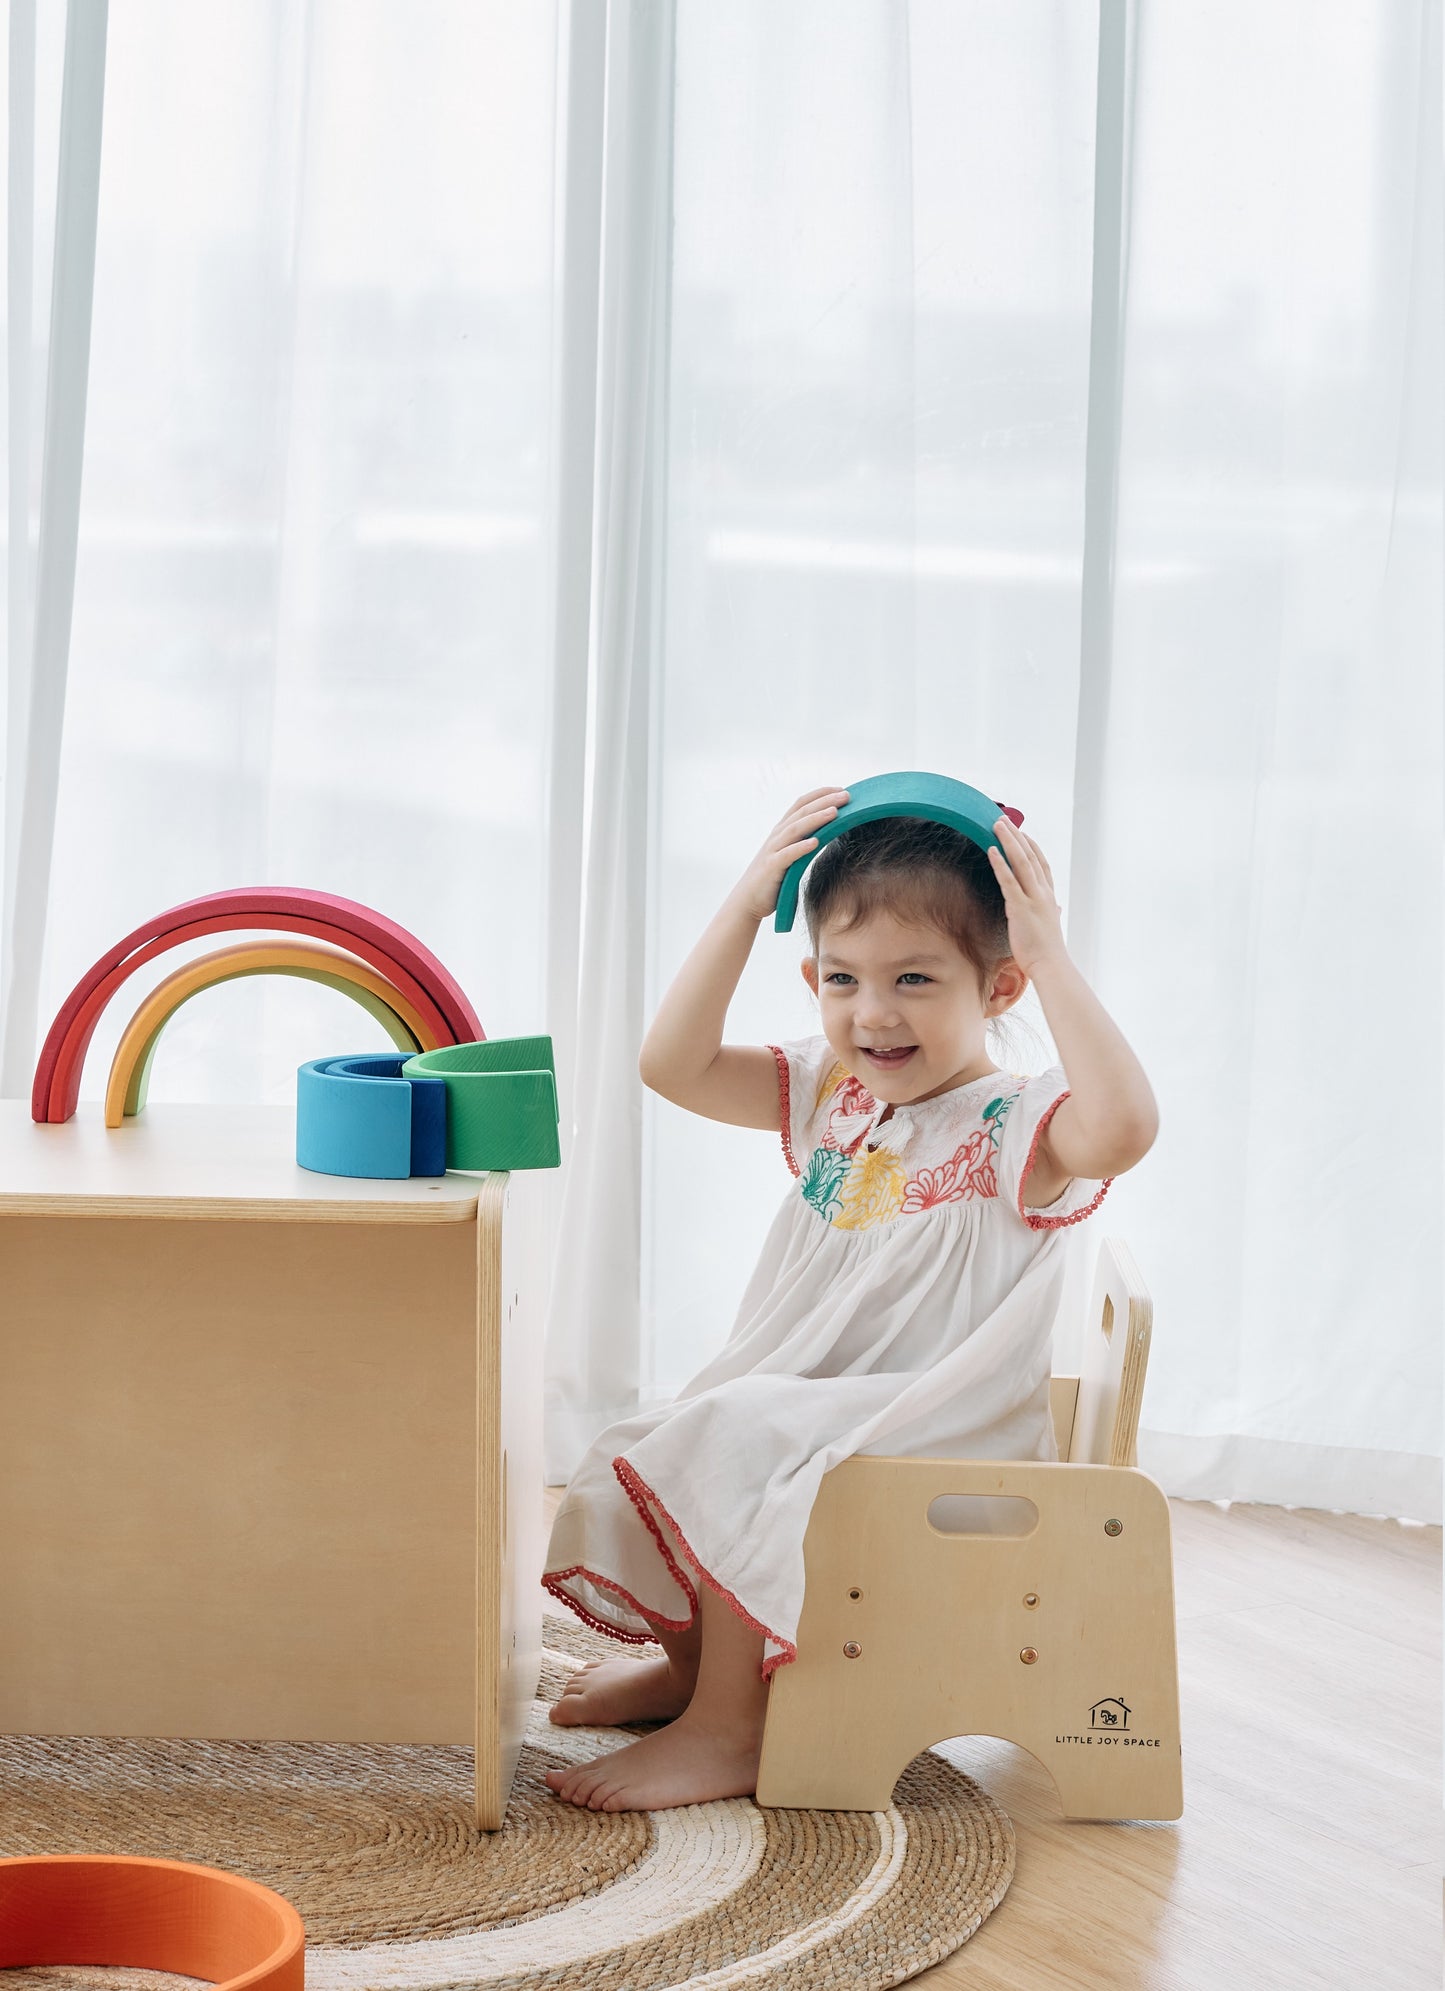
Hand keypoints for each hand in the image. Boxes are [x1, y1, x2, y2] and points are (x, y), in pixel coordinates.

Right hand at [730, 787, 850, 922]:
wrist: (748, 899)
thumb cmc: (774, 878)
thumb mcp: (790, 854)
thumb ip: (803, 841)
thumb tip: (827, 834)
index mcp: (782, 830)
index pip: (801, 804)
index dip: (820, 794)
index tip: (841, 790)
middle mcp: (777, 836)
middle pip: (802, 812)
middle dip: (824, 802)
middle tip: (847, 796)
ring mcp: (773, 850)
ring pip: (795, 829)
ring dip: (816, 819)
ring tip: (835, 812)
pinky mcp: (772, 868)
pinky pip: (787, 855)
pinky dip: (801, 847)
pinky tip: (815, 842)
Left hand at [987, 815, 1066, 973]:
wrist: (1051, 965)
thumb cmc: (1046, 950)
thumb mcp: (1050, 925)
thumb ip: (1050, 911)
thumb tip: (1055, 907)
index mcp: (1048, 896)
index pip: (1041, 864)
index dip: (1031, 846)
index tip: (1022, 833)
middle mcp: (1043, 892)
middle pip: (1030, 856)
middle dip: (1016, 836)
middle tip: (1003, 820)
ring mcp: (1033, 899)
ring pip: (1021, 862)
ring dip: (1008, 841)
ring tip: (996, 825)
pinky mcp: (1020, 908)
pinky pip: (1008, 881)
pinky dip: (1000, 864)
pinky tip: (992, 850)